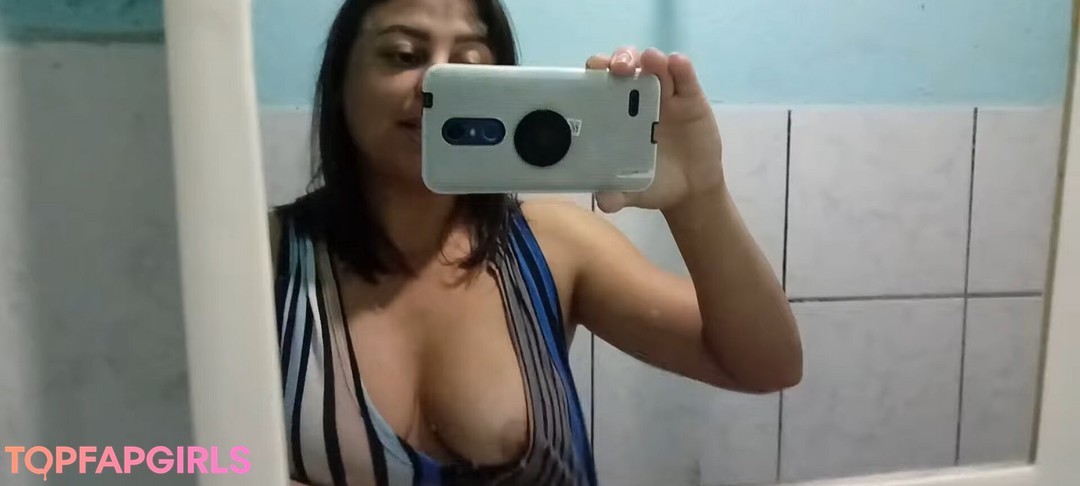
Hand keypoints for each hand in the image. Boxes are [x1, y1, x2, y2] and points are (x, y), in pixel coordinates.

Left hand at [586, 47, 725, 212]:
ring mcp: (665, 94)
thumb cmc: (651, 182)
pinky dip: (681, 67)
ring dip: (650, 59)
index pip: (598, 82)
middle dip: (620, 59)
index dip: (593, 74)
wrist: (689, 190)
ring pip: (655, 65)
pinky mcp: (690, 97)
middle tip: (620, 69)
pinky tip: (677, 64)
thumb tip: (604, 202)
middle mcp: (636, 96)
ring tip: (651, 61)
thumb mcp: (631, 191)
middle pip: (625, 64)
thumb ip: (616, 195)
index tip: (590, 76)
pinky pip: (685, 76)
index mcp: (613, 112)